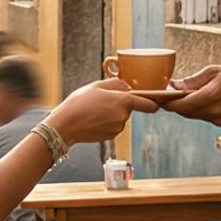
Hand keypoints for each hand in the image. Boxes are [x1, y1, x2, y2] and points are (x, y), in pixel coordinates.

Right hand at [47, 78, 173, 143]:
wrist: (65, 125)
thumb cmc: (79, 102)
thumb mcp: (97, 86)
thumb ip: (116, 84)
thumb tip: (127, 86)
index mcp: (124, 102)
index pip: (150, 105)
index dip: (155, 102)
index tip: (156, 100)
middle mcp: (124, 116)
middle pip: (130, 109)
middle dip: (121, 104)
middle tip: (103, 100)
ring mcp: (118, 128)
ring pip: (120, 118)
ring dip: (112, 113)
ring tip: (94, 110)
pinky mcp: (111, 136)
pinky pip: (113, 126)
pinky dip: (106, 122)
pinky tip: (93, 120)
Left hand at [163, 65, 220, 126]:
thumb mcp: (214, 71)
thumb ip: (192, 81)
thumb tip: (173, 85)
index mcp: (212, 97)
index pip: (181, 105)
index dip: (166, 102)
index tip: (157, 96)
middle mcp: (214, 112)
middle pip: (183, 111)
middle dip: (172, 103)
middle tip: (163, 93)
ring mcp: (217, 119)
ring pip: (191, 115)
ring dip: (183, 106)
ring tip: (177, 94)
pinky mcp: (220, 122)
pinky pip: (200, 116)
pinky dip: (194, 109)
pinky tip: (195, 99)